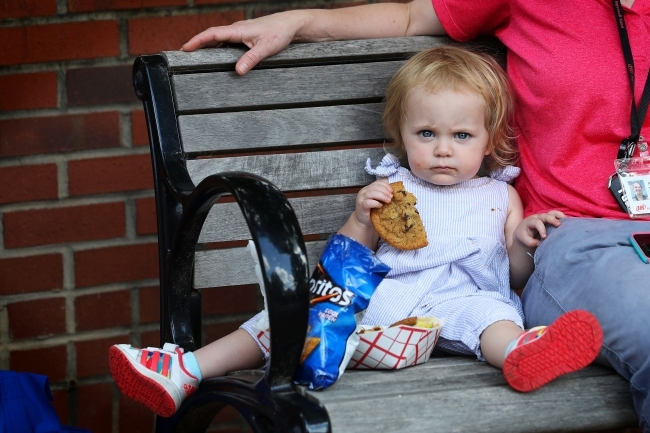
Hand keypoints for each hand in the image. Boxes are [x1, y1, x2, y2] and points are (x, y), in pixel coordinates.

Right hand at [181, 12, 304, 74]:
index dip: (197, 40)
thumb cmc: (280, 33)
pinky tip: (217, 54)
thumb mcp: (266, 48)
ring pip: (219, 38)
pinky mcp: (246, 35)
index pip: (212, 33)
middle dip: (197, 43)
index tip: (185, 48)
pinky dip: (218, 46)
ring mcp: (241, 31)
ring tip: (196, 55)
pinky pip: (227, 40)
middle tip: (184, 54)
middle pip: (212, 35)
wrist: (291, 24)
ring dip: (207, 45)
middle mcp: (237, 28)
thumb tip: (238, 71)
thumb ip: (251, 59)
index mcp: (238, 29)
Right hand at [354, 180, 392, 226]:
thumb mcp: (377, 200)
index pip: (377, 183)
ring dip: (382, 196)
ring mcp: (361, 199)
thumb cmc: (372, 211)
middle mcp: (363, 192)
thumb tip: (393, 192)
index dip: (385, 185)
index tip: (392, 191)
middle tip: (391, 197)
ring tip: (388, 200)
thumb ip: (382, 195)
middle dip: (385, 191)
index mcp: (368, 188)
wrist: (363, 222)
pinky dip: (376, 203)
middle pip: (375, 187)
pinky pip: (368, 202)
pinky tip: (380, 206)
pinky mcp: (361, 206)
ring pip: (371, 193)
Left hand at [514, 210, 565, 247]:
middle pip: (545, 215)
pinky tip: (568, 221)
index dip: (541, 229)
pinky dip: (562, 217)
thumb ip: (530, 242)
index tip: (544, 237)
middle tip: (558, 225)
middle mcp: (538, 217)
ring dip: (559, 215)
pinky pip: (557, 215)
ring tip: (566, 220)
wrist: (524, 231)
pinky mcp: (550, 218)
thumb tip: (539, 243)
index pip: (537, 223)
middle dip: (552, 219)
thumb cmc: (524, 235)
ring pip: (552, 213)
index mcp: (530, 221)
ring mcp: (544, 217)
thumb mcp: (523, 239)